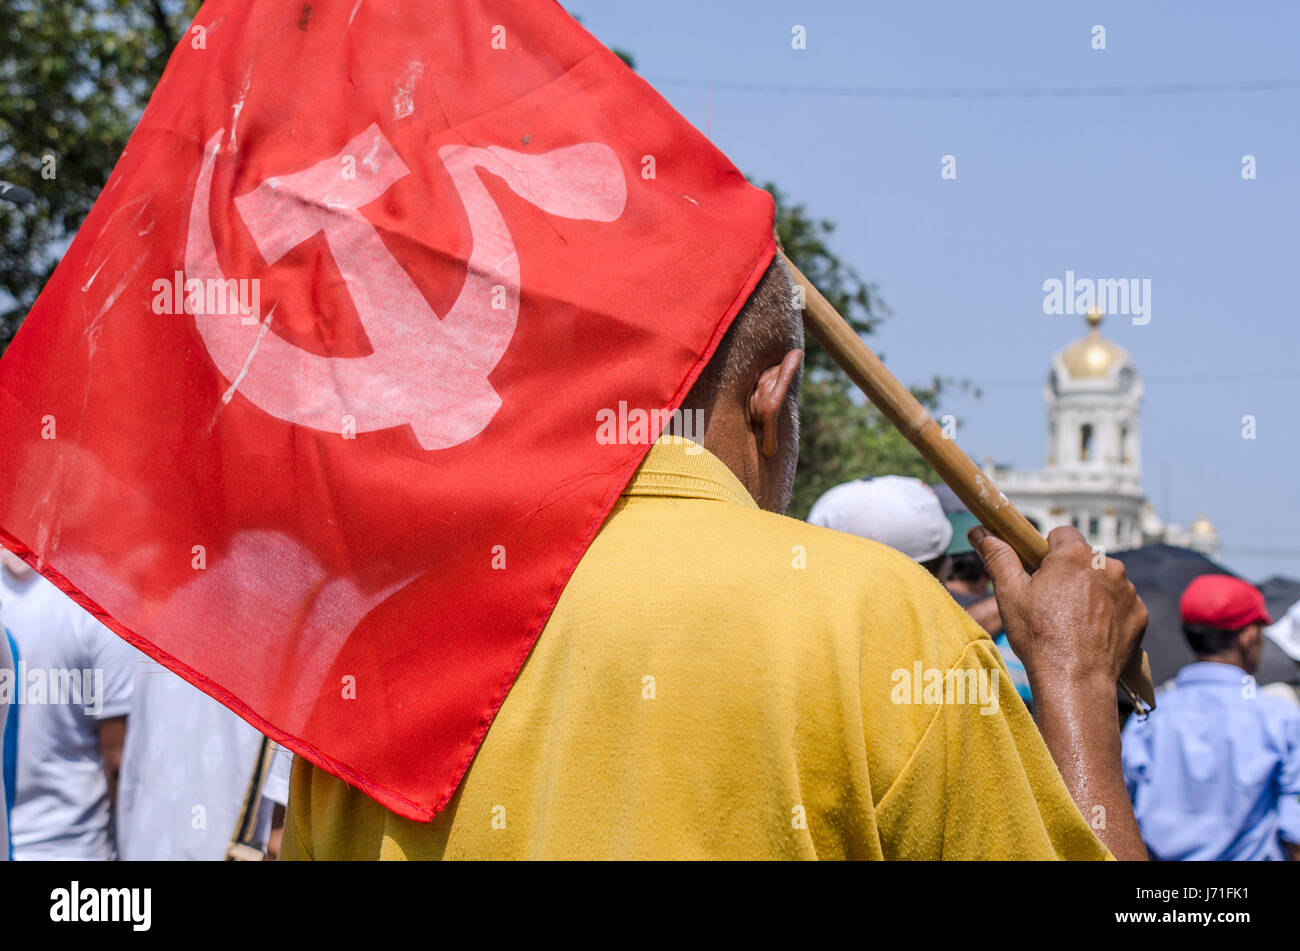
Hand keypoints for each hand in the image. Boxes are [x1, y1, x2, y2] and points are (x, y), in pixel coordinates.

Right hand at [969, 525, 1146, 692]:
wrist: (1075, 681)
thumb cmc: (1039, 637)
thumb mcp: (1010, 594)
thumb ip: (998, 556)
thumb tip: (980, 531)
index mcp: (1074, 555)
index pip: (1062, 534)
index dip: (1048, 552)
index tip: (1040, 574)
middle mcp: (1108, 565)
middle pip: (1085, 558)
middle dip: (1071, 573)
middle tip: (1053, 603)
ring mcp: (1128, 590)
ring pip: (1105, 580)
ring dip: (1092, 592)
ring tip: (1074, 621)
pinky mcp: (1139, 613)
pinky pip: (1122, 603)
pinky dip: (1110, 612)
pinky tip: (1093, 632)